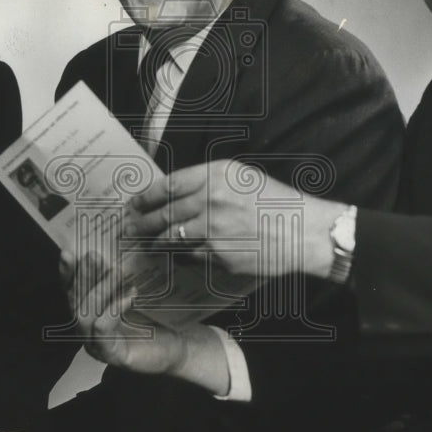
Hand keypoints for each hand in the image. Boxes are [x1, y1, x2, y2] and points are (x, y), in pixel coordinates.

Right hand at [60, 250, 185, 374]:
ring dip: (100, 289)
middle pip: (75, 302)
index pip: (72, 292)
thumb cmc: (157, 319)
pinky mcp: (112, 355)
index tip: (68, 252)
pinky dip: (113, 309)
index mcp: (91, 314)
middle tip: (94, 255)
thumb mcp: (134, 291)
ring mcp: (98, 345)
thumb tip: (113, 246)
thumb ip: (119, 276)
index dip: (67, 273)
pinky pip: (102, 329)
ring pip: (85, 315)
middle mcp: (89, 330)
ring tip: (116, 271)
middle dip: (83, 276)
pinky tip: (130, 295)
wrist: (179, 347)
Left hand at [125, 159, 344, 279]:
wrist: (301, 230)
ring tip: (147, 243)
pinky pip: (189, 255)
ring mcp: (214, 229)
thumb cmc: (274, 202)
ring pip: (171, 237)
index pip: (169, 185)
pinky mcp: (219, 254)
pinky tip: (173, 256)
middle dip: (143, 222)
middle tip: (131, 226)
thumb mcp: (241, 177)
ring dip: (155, 241)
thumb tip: (174, 192)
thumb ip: (208, 181)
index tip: (135, 202)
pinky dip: (179, 256)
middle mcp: (211, 199)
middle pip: (164, 212)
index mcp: (216, 175)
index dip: (146, 196)